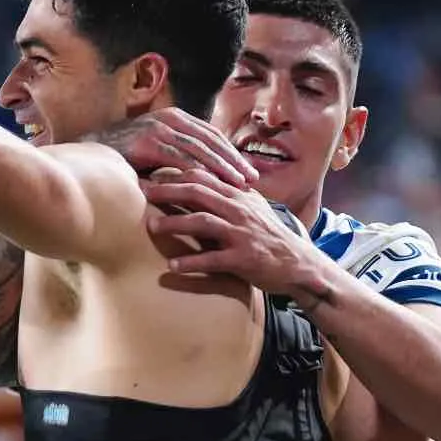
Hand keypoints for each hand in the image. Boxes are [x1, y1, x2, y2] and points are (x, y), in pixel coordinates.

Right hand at [85, 108, 258, 186]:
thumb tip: (202, 174)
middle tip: (252, 179)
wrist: (87, 157)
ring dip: (221, 167)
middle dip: (233, 161)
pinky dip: (198, 172)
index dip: (231, 153)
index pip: (211, 135)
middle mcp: (168, 119)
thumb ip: (177, 157)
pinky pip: (178, 158)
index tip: (248, 171)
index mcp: (174, 118)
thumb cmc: (121, 159)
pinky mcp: (146, 143)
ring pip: (199, 149)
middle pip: (211, 140)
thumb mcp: (155, 153)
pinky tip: (212, 185)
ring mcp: (157, 129)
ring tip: (238, 184)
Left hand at [141, 170, 330, 299]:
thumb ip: (228, 194)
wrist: (299, 263)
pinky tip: (172, 266)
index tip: (151, 175)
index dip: (175, 174)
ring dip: (174, 223)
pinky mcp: (244, 259)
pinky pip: (213, 259)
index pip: (203, 177)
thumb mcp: (252, 208)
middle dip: (168, 191)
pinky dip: (192, 262)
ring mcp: (241, 233)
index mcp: (238, 196)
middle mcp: (239, 209)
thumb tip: (202, 179)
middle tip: (142, 193)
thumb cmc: (269, 236)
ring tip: (151, 227)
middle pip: (198, 193)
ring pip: (203, 222)